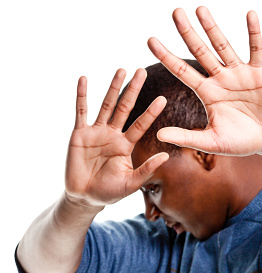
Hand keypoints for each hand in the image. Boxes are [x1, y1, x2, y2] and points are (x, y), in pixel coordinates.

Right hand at [66, 68, 168, 206]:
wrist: (85, 197)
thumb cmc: (109, 191)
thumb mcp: (131, 182)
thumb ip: (147, 169)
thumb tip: (166, 156)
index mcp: (126, 145)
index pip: (141, 125)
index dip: (151, 112)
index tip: (163, 98)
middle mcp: (113, 135)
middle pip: (125, 108)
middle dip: (133, 90)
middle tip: (142, 70)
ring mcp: (96, 132)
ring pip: (106, 105)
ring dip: (113, 87)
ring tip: (121, 70)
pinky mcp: (79, 134)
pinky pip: (81, 112)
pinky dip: (82, 96)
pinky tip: (84, 79)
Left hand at [148, 7, 261, 156]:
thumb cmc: (242, 141)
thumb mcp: (212, 141)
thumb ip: (186, 138)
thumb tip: (159, 136)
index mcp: (208, 94)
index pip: (182, 71)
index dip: (167, 56)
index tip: (150, 40)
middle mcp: (221, 79)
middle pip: (200, 52)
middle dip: (187, 33)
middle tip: (175, 12)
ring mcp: (240, 73)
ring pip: (223, 46)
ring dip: (212, 28)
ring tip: (200, 9)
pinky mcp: (261, 72)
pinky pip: (256, 49)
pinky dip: (254, 32)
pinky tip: (250, 14)